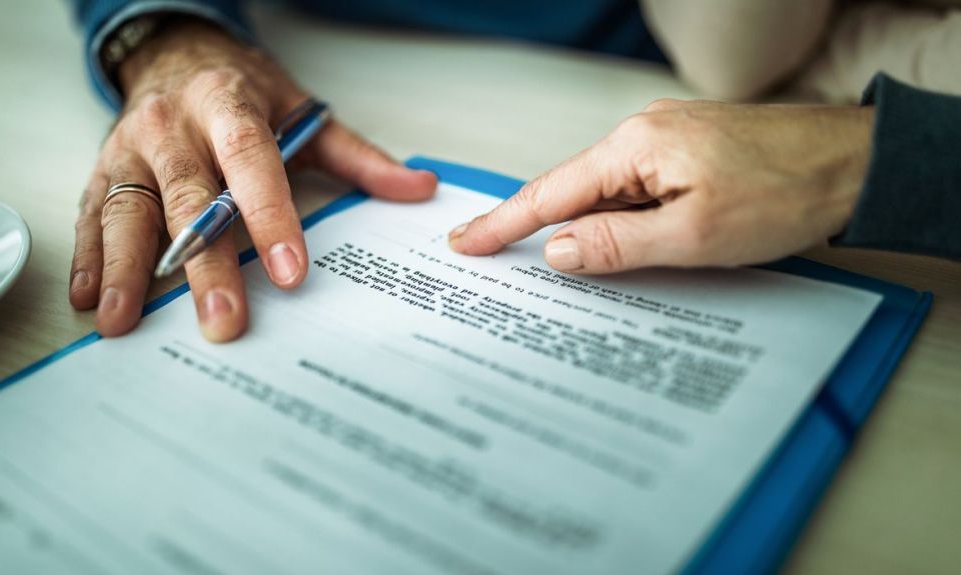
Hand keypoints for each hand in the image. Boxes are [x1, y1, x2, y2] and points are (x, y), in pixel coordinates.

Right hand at [69, 18, 436, 340]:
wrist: (176, 53)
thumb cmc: (243, 92)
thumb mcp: (301, 110)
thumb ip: (357, 155)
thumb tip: (417, 189)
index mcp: (228, 105)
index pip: (251, 160)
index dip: (269, 214)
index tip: (290, 271)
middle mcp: (173, 126)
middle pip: (188, 198)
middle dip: (203, 263)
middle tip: (222, 318)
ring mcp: (131, 149)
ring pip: (128, 210)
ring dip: (128, 270)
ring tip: (126, 323)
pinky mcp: (104, 169)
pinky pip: (92, 214)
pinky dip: (89, 258)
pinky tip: (90, 299)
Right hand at [448, 99, 872, 272]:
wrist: (855, 164)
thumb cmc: (785, 193)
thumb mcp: (694, 234)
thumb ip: (618, 244)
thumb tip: (557, 251)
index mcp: (635, 147)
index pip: (550, 192)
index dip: (503, 222)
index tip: (465, 241)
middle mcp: (643, 136)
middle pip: (572, 190)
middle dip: (532, 227)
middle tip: (485, 252)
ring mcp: (666, 143)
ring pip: (605, 195)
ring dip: (583, 230)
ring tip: (561, 268)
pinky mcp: (687, 156)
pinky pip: (634, 192)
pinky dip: (616, 222)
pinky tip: (614, 246)